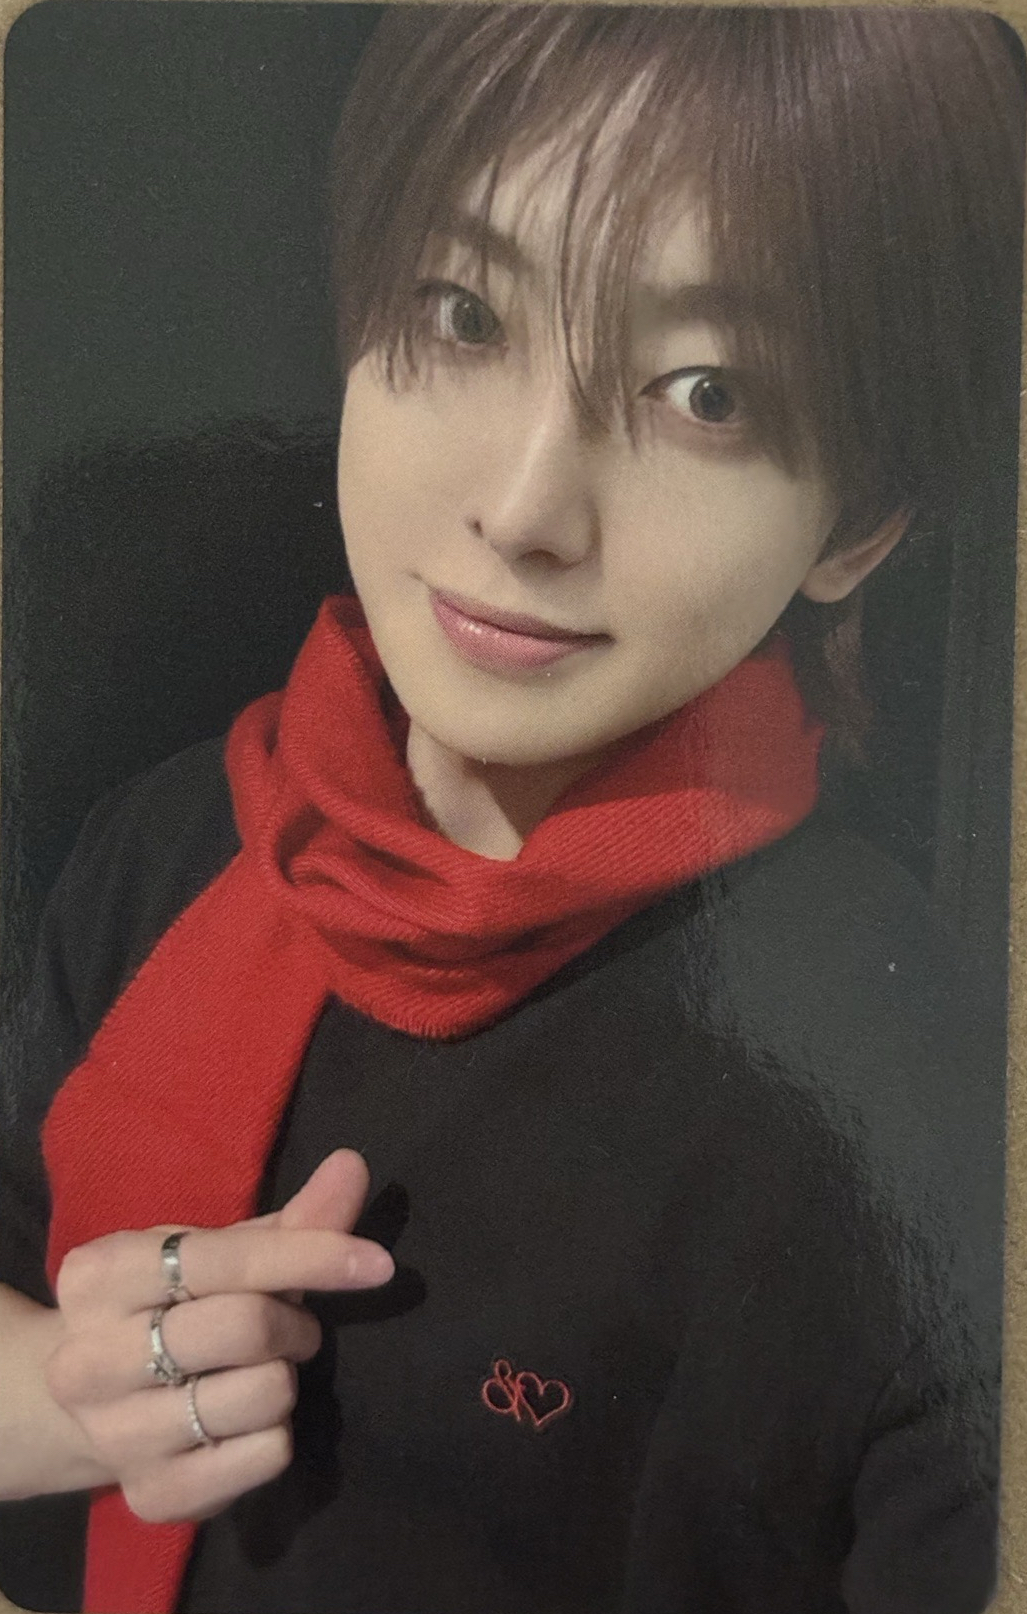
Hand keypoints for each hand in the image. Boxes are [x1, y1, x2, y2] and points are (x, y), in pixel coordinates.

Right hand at [44, 1150, 391, 1522]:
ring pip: (264, 1393)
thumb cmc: (165, 1308)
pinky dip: (278, 1433)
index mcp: (99, 1276)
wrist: (84, 1407)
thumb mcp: (213, 1254)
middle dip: (296, 1322)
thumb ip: (290, 1219)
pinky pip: (265, 1456)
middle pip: (246, 1327)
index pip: (224, 1258)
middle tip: (293, 1326)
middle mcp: (90, 1359)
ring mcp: (115, 1435)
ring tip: (261, 1369)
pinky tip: (246, 1421)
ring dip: (287, 1377)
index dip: (314, 1255)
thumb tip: (352, 1166)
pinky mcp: (152, 1496)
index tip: (378, 1263)